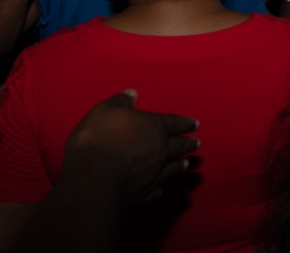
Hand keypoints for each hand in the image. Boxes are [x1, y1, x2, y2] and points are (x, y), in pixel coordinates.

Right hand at [62, 90, 199, 205]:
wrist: (92, 176)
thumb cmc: (98, 139)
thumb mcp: (106, 111)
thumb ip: (121, 102)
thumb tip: (131, 94)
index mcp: (153, 127)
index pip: (174, 123)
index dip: (185, 123)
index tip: (195, 124)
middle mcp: (159, 151)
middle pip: (178, 146)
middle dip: (188, 144)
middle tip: (197, 144)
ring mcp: (152, 174)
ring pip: (171, 169)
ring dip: (179, 166)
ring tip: (186, 164)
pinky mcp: (141, 195)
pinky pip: (153, 192)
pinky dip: (157, 191)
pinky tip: (158, 192)